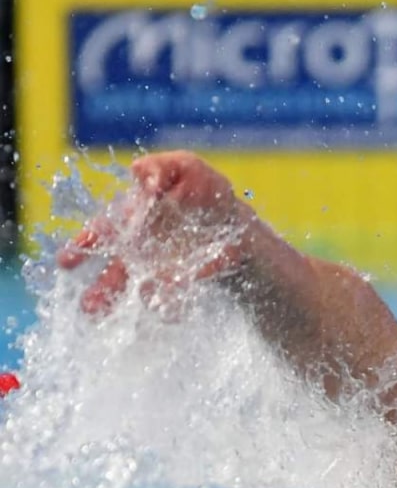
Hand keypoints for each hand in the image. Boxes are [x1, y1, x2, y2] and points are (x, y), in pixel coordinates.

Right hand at [56, 151, 254, 314]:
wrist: (237, 220)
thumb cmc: (204, 190)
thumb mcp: (185, 168)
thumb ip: (160, 168)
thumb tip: (137, 171)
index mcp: (133, 218)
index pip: (104, 231)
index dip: (86, 244)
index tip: (68, 260)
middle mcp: (139, 249)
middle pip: (114, 270)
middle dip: (101, 288)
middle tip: (89, 306)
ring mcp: (158, 269)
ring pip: (137, 289)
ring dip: (130, 304)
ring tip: (119, 319)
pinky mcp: (182, 283)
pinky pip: (171, 297)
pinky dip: (169, 305)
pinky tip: (170, 311)